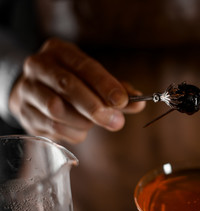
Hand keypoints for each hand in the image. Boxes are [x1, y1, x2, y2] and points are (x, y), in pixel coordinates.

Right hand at [9, 38, 144, 143]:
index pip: (84, 66)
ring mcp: (27, 89)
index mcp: (60, 52)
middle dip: (95, 107)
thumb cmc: (72, 82)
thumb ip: (115, 89)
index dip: (104, 85)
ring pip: (57, 110)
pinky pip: (52, 128)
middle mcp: (39, 66)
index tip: (122, 102)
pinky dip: (72, 132)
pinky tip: (79, 129)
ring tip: (93, 123)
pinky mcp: (23, 112)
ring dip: (83, 122)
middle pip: (67, 86)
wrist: (34, 89)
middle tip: (116, 122)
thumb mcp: (92, 77)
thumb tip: (139, 102)